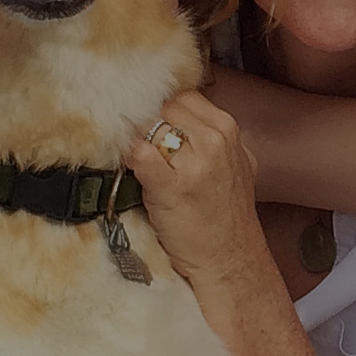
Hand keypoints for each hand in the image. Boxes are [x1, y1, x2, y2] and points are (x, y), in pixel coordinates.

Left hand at [123, 90, 272, 291]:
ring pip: (149, 125)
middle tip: (128, 135)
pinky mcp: (173, 188)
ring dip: (132, 136)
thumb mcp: (232, 162)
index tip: (143, 118)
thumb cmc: (225, 215)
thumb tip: (169, 114)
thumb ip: (207, 134)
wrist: (229, 260)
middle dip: (143, 119)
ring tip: (125, 152)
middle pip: (163, 106)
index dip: (157, 106)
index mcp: (227, 128)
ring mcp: (196, 163)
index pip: (181, 94)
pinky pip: (139, 153)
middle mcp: (215, 139)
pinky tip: (123, 166)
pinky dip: (126, 156)